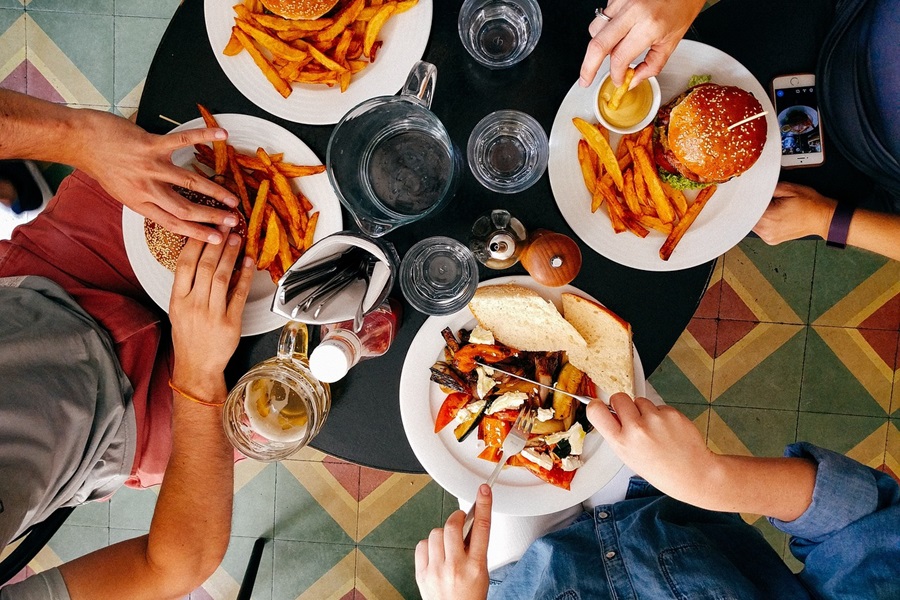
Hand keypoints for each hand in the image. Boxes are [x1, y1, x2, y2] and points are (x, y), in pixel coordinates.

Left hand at [75, 110, 239, 242]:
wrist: (80, 142)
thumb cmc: (102, 165)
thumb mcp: (122, 192)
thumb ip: (146, 199)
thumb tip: (169, 207)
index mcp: (140, 203)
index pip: (173, 223)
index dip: (198, 233)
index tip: (217, 239)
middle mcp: (146, 188)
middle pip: (185, 208)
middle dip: (212, 217)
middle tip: (233, 221)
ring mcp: (150, 166)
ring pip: (189, 182)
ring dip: (214, 191)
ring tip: (233, 198)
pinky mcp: (150, 145)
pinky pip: (182, 141)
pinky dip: (203, 136)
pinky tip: (222, 135)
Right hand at [169, 232, 253, 396]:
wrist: (197, 366)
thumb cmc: (188, 337)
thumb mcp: (178, 309)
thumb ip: (188, 285)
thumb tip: (202, 257)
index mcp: (177, 300)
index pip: (184, 264)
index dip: (196, 243)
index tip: (204, 227)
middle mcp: (193, 305)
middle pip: (205, 267)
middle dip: (216, 243)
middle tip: (225, 226)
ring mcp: (212, 314)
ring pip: (223, 277)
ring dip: (231, 255)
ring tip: (236, 239)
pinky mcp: (230, 323)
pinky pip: (239, 295)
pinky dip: (245, 277)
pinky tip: (249, 262)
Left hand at [415, 484, 491, 599]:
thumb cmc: (469, 597)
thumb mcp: (482, 573)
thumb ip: (476, 548)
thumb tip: (470, 524)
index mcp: (476, 566)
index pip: (482, 528)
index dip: (483, 505)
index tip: (483, 491)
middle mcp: (456, 567)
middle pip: (453, 525)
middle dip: (456, 518)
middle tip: (459, 521)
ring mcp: (437, 570)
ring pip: (435, 533)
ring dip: (443, 533)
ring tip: (448, 545)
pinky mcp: (422, 573)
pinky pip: (422, 545)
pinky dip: (429, 545)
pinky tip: (436, 553)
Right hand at [579, 0, 704, 87]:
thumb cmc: (683, 6)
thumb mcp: (672, 42)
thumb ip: (652, 65)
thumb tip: (633, 80)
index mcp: (649, 26)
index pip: (620, 58)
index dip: (616, 74)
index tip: (618, 80)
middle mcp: (633, 11)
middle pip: (598, 45)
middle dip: (588, 67)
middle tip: (585, 79)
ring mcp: (622, 0)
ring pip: (595, 29)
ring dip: (598, 45)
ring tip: (610, 50)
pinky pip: (603, 16)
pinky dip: (606, 27)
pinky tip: (619, 29)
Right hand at [587, 393, 717, 500]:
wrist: (693, 473)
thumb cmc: (661, 470)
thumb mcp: (629, 457)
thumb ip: (618, 435)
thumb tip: (610, 414)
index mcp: (621, 442)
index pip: (596, 411)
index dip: (596, 405)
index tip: (599, 406)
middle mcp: (637, 428)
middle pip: (618, 397)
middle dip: (622, 404)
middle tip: (631, 416)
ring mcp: (655, 419)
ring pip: (640, 401)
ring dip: (644, 410)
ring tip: (654, 429)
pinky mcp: (671, 413)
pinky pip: (659, 406)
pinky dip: (661, 415)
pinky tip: (667, 430)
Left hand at [753, 181, 835, 243]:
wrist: (823, 217)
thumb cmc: (810, 204)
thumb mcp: (788, 188)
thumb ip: (768, 188)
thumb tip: (755, 189)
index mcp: (768, 218)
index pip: (746, 209)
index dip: (745, 201)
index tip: (746, 195)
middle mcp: (766, 231)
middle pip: (747, 218)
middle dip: (752, 207)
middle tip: (760, 199)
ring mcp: (769, 237)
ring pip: (752, 224)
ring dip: (756, 215)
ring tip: (770, 207)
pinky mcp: (771, 240)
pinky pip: (759, 229)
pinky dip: (762, 222)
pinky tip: (771, 215)